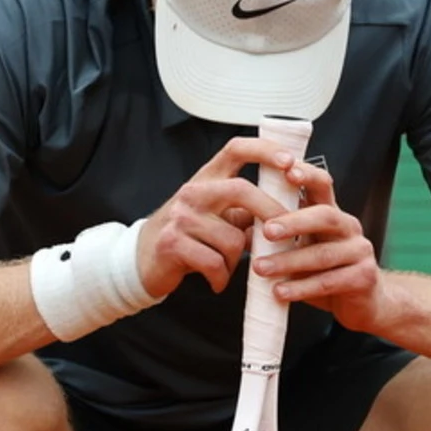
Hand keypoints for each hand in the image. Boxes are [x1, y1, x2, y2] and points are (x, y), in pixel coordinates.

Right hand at [137, 136, 295, 296]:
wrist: (141, 259)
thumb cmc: (186, 236)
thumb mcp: (214, 215)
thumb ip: (244, 210)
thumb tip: (288, 211)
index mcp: (206, 179)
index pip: (236, 149)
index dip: (265, 150)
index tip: (290, 160)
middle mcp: (193, 192)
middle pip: (242, 190)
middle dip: (271, 213)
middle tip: (285, 234)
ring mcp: (181, 217)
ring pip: (232, 238)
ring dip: (237, 260)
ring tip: (226, 266)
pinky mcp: (172, 243)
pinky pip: (214, 263)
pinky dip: (221, 277)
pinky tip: (216, 280)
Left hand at [251, 157, 385, 330]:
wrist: (362, 304)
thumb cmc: (323, 272)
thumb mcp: (300, 250)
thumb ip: (276, 238)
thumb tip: (238, 227)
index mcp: (332, 213)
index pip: (321, 185)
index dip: (306, 174)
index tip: (285, 171)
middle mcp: (348, 227)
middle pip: (325, 216)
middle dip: (294, 222)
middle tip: (266, 231)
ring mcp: (360, 251)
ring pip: (324, 254)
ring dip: (289, 261)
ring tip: (260, 268)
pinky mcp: (364, 278)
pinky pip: (330, 281)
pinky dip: (302, 288)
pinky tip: (280, 292)